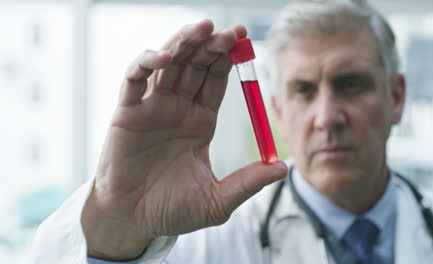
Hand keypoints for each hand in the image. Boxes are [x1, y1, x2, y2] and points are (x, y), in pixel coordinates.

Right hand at [81, 19, 286, 260]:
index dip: (229, 59)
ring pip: (168, 64)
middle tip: (231, 32)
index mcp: (200, 121)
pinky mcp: (127, 112)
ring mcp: (152, 107)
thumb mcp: (217, 200)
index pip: (216, 80)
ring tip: (203, 27)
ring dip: (184, 43)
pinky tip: (164, 57)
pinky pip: (134, 79)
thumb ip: (248, 182)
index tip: (245, 40)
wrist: (132, 221)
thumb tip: (285, 169)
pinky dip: (146, 63)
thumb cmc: (171, 211)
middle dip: (212, 46)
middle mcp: (177, 108)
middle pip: (196, 65)